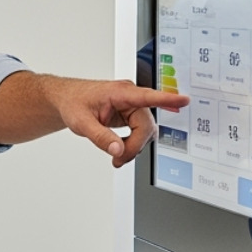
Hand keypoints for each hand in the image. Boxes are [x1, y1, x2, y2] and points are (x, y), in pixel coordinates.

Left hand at [52, 77, 188, 167]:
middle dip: (135, 146)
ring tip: (116, 157)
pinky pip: (139, 132)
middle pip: (146, 125)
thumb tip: (118, 150)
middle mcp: (129, 97)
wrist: (66, 100)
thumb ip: (100, 137)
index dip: (167, 100)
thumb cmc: (73, 103)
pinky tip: (119, 149)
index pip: (147, 97)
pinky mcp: (130, 115)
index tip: (184, 100)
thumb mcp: (81, 122)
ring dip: (134, 147)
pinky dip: (131, 144)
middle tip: (118, 159)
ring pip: (145, 131)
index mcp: (120, 92)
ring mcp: (131, 106)